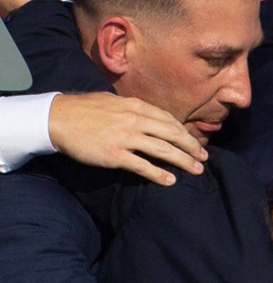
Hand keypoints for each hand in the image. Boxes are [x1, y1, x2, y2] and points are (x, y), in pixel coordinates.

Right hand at [48, 92, 205, 185]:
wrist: (58, 119)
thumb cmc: (85, 109)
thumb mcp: (115, 101)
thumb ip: (135, 109)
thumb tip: (153, 119)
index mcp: (137, 106)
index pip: (169, 120)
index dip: (185, 133)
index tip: (195, 142)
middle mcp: (135, 120)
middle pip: (173, 135)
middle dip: (192, 147)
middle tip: (204, 158)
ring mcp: (126, 138)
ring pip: (164, 150)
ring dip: (184, 161)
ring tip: (196, 170)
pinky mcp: (115, 155)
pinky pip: (143, 166)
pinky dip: (159, 174)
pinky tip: (171, 181)